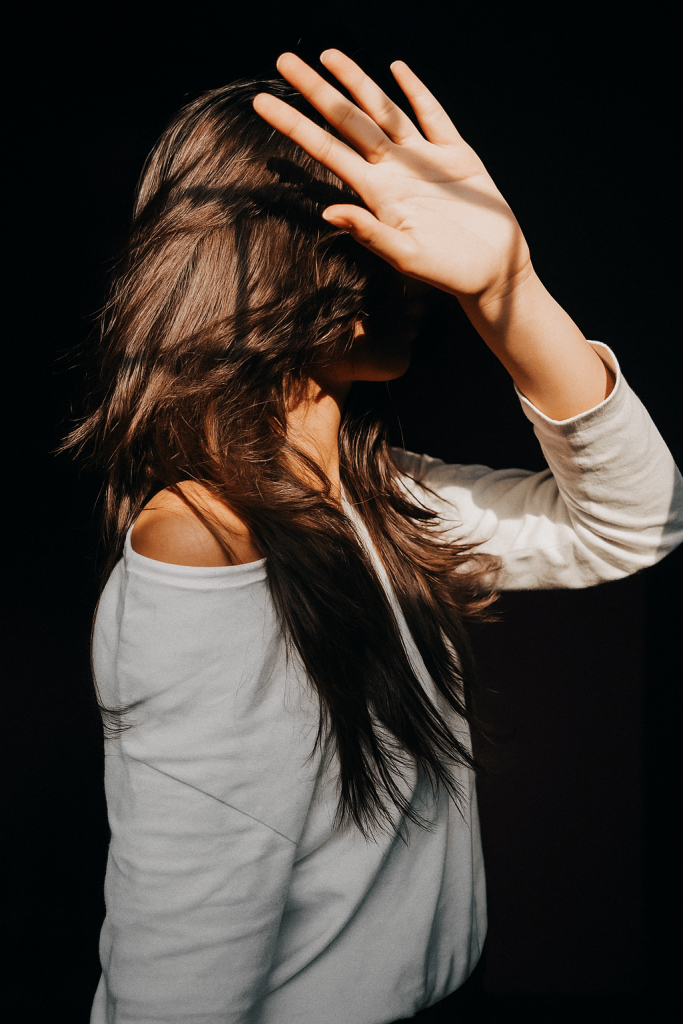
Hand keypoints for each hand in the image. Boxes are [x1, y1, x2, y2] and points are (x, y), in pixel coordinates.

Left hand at [252, 50, 531, 304]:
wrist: (493, 272)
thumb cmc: (449, 272)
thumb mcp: (406, 258)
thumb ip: (370, 233)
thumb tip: (328, 212)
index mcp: (376, 193)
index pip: (325, 150)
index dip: (293, 125)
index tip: (261, 102)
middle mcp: (393, 170)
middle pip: (347, 120)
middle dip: (315, 90)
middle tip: (282, 60)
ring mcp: (423, 159)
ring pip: (383, 110)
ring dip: (357, 82)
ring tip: (327, 54)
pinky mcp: (456, 154)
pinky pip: (432, 116)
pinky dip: (416, 91)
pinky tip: (397, 69)